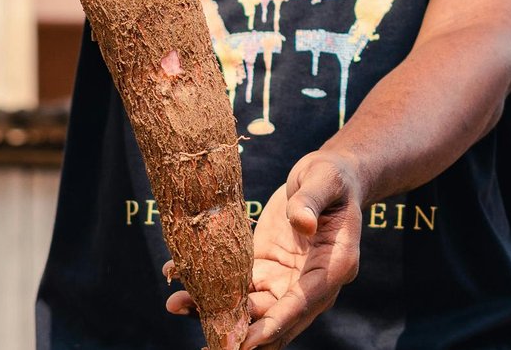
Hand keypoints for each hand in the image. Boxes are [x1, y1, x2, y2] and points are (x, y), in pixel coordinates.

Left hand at [164, 151, 363, 347]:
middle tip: (210, 342)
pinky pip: (238, 288)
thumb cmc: (332, 177)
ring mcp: (285, 280)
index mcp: (333, 266)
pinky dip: (211, 289)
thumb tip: (302, 224)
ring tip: (177, 303)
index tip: (246, 342)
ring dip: (218, 312)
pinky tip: (180, 279)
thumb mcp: (325, 179)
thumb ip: (311, 201)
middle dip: (241, 331)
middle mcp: (309, 284)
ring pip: (251, 309)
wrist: (325, 177)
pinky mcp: (265, 270)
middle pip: (274, 318)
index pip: (302, 303)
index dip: (274, 324)